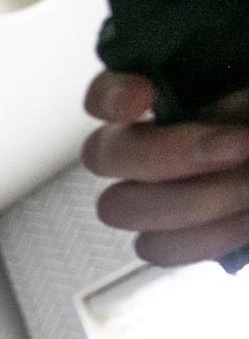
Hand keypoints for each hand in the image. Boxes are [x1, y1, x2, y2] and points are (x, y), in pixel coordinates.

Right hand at [82, 71, 248, 266]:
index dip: (113, 96)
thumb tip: (231, 113)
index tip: (147, 97)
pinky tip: (248, 221)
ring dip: (192, 201)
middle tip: (241, 146)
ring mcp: (151, 189)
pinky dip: (205, 237)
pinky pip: (158, 247)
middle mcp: (142, 139)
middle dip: (170, 154)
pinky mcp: (174, 232)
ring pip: (119, 207)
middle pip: (105, 155)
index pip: (104, 92)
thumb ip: (240, 98)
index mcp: (162, 93)